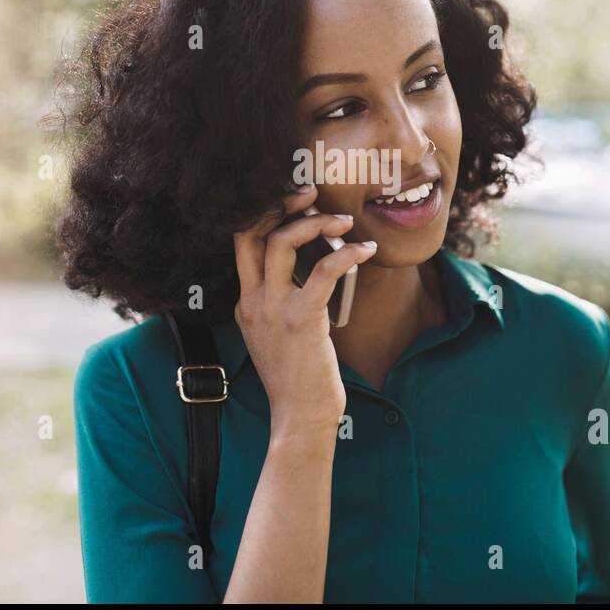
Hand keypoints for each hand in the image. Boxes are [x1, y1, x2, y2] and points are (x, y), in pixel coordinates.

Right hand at [232, 183, 376, 437]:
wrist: (300, 417)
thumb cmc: (298, 380)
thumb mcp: (278, 337)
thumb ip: (284, 305)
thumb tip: (313, 273)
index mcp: (246, 303)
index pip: (243, 243)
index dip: (265, 214)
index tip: (294, 201)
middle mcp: (252, 301)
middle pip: (251, 233)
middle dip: (279, 204)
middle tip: (310, 192)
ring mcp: (273, 310)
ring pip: (281, 243)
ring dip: (314, 223)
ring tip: (343, 221)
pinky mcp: (301, 320)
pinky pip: (322, 271)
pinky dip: (347, 254)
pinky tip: (366, 251)